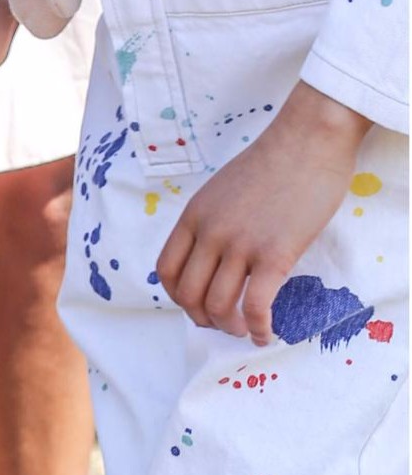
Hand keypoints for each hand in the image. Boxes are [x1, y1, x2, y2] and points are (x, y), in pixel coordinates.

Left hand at [157, 81, 370, 342]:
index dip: (177, 297)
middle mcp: (210, 233)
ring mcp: (240, 245)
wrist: (308, 140)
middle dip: (202, 317)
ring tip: (244, 329)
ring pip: (218, 305)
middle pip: (188, 294)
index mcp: (194, 216)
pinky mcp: (275, 255)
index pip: (166, 270)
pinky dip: (257, 328)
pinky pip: (255, 306)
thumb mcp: (222, 189)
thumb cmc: (273, 162)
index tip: (195, 304)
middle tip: (221, 322)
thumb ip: (211, 220)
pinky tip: (265, 334)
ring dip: (229, 326)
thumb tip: (212, 254)